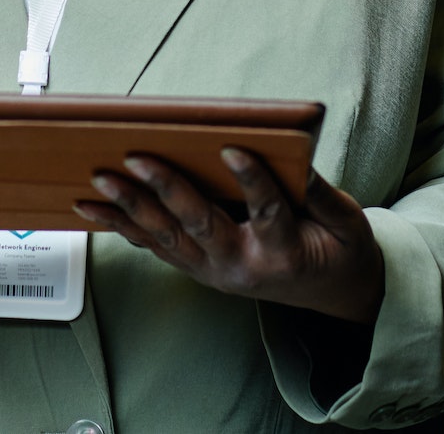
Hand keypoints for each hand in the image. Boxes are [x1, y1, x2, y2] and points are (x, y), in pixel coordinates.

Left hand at [74, 148, 384, 323]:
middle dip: (167, 189)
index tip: (232, 149)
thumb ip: (323, 194)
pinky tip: (95, 208)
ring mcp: (214, 272)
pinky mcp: (198, 270)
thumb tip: (298, 155)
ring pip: (166, 238)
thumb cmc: (338, 251)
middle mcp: (241, 267)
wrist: (330, 294)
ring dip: (130, 208)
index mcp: (284, 253)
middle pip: (200, 225)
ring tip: (99, 182)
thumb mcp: (348, 225)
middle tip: (138, 158)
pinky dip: (124, 226)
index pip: (267, 211)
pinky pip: (156, 246)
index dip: (251, 180)